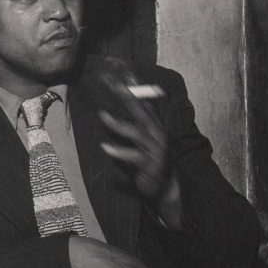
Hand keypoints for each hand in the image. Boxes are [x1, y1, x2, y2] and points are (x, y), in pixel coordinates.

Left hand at [98, 76, 181, 227]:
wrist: (165, 188)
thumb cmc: (150, 162)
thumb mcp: (145, 142)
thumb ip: (138, 125)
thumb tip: (123, 107)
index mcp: (156, 129)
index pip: (146, 106)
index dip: (136, 92)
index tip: (124, 79)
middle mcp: (158, 136)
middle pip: (142, 114)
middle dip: (129, 100)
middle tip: (116, 88)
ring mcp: (156, 151)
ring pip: (137, 133)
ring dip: (118, 124)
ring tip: (103, 116)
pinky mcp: (150, 166)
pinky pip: (133, 155)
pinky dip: (118, 151)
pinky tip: (105, 147)